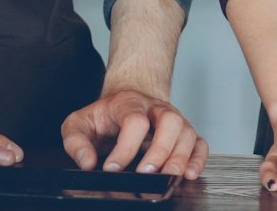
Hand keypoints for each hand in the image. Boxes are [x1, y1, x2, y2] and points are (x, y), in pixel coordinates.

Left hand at [61, 88, 209, 178]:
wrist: (127, 100)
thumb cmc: (105, 115)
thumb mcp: (80, 123)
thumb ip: (76, 141)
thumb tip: (87, 162)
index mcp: (129, 103)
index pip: (134, 121)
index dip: (126, 146)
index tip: (113, 168)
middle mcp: (155, 109)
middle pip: (169, 121)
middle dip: (160, 150)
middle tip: (147, 172)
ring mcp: (173, 120)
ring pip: (187, 133)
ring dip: (181, 157)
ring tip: (169, 176)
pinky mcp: (184, 134)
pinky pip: (200, 144)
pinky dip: (198, 159)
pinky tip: (189, 173)